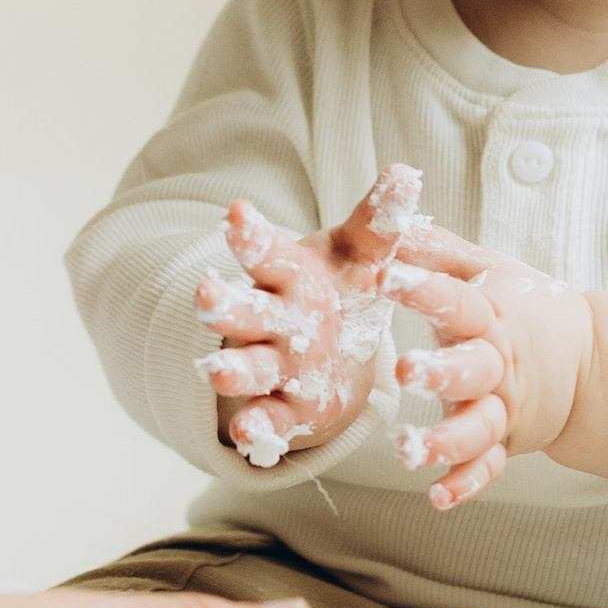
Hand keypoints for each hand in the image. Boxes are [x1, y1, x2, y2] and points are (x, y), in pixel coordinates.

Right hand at [193, 165, 424, 467]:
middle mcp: (272, 320)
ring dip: (231, 371)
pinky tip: (251, 436)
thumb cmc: (341, 289)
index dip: (251, 235)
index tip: (239, 212)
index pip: (264, 252)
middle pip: (243, 312)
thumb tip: (403, 172)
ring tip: (216, 372)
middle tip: (204, 292)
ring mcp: (274, 367)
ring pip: (247, 368)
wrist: (334, 348)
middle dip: (224, 305)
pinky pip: (269, 419)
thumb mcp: (362, 255)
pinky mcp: (287, 409)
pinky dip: (258, 428)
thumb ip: (379, 222)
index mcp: (289, 276)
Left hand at [386, 233, 592, 508]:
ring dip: (445, 441)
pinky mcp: (504, 442)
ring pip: (476, 427)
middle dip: (439, 372)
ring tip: (410, 451)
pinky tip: (438, 496)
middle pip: (471, 370)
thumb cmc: (524, 307)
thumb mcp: (486, 268)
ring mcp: (503, 408)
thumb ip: (436, 251)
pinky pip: (486, 467)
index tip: (387, 278)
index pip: (456, 300)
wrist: (587, 359)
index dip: (424, 289)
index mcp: (489, 316)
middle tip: (406, 370)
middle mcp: (496, 365)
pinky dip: (466, 483)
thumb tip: (393, 225)